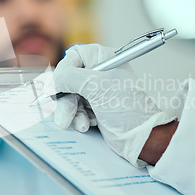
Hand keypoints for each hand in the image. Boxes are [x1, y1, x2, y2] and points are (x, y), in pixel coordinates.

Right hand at [52, 44, 174, 166]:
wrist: (141, 137)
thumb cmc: (128, 109)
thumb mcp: (96, 87)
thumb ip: (70, 77)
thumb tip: (53, 79)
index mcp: (105, 59)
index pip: (74, 57)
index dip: (63, 71)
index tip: (57, 86)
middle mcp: (100, 72)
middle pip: (68, 79)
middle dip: (66, 99)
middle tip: (65, 114)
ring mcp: (98, 91)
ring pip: (70, 97)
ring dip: (71, 112)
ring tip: (81, 123)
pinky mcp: (96, 108)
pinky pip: (76, 109)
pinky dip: (79, 118)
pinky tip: (88, 124)